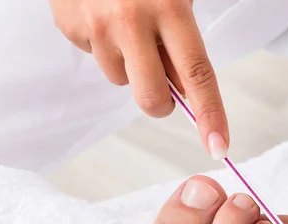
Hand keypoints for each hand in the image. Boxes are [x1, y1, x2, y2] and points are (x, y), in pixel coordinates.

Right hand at [49, 0, 228, 159]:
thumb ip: (181, 40)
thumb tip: (183, 89)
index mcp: (168, 6)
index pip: (197, 74)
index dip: (210, 114)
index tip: (218, 145)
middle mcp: (129, 20)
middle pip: (152, 98)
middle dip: (160, 102)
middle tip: (161, 83)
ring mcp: (95, 27)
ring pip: (120, 79)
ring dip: (128, 64)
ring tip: (124, 24)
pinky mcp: (69, 27)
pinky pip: (94, 57)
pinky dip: (103, 46)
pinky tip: (102, 17)